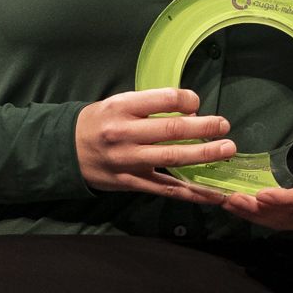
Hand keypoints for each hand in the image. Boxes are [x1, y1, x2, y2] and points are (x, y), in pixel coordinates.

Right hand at [75, 87, 236, 202]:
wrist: (65, 151)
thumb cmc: (98, 122)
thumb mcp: (118, 103)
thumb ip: (150, 105)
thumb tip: (190, 109)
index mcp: (122, 108)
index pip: (162, 99)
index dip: (186, 99)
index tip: (197, 102)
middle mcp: (124, 134)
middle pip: (171, 130)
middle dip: (203, 127)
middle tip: (224, 125)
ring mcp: (128, 161)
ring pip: (172, 158)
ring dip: (204, 155)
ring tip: (227, 149)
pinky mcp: (132, 183)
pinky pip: (166, 188)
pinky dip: (192, 192)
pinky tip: (213, 193)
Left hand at [220, 78, 292, 230]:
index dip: (287, 200)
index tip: (263, 194)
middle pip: (288, 216)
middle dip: (260, 209)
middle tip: (231, 197)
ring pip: (280, 222)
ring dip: (253, 214)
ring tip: (227, 200)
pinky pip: (278, 223)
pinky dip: (258, 217)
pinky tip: (237, 206)